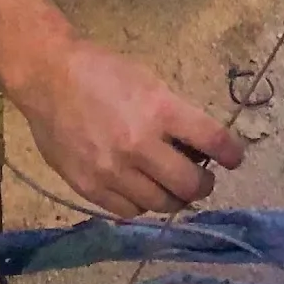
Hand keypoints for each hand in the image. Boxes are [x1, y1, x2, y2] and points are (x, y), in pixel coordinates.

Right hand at [10, 37, 245, 217]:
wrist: (48, 77)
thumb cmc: (102, 72)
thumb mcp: (148, 82)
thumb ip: (173, 116)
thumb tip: (197, 147)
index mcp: (159, 109)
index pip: (212, 140)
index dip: (231, 153)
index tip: (234, 158)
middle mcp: (139, 144)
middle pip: (189, 185)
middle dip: (203, 184)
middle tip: (201, 179)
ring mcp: (112, 171)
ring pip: (161, 204)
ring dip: (173, 198)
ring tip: (171, 187)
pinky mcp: (89, 188)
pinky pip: (128, 211)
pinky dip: (141, 204)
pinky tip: (141, 191)